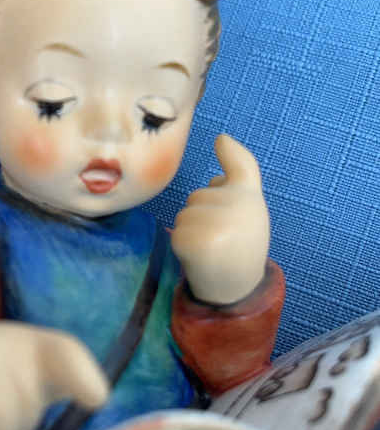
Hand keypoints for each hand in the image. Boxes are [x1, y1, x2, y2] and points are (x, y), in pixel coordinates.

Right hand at [0, 321, 108, 429]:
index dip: (84, 377)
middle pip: (30, 413)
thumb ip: (71, 379)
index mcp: (33, 343)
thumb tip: (98, 396)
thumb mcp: (36, 369)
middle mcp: (2, 347)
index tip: (96, 400)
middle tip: (0, 405)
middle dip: (18, 423)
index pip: (65, 351)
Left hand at [171, 134, 269, 303]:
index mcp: (252, 199)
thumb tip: (221, 144)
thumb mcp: (247, 212)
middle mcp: (237, 208)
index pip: (243, 166)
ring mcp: (214, 224)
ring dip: (193, 231)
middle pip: (198, 196)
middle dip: (203, 215)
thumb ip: (238, 177)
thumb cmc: (241, 247)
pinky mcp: (192, 241)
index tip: (220, 139)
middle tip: (223, 240)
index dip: (231, 152)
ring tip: (213, 250)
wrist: (237, 290)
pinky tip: (201, 258)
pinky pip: (177, 232)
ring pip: (185, 214)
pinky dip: (184, 246)